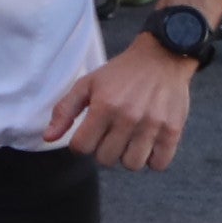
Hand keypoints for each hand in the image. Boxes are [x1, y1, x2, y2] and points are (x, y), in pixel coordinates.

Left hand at [42, 35, 195, 169]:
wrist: (163, 57)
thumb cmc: (121, 73)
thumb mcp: (88, 84)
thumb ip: (65, 111)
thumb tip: (48, 138)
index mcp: (103, 106)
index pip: (81, 147)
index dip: (82, 143)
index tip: (90, 133)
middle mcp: (128, 117)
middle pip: (105, 159)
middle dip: (104, 149)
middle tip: (112, 134)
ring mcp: (152, 126)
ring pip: (132, 165)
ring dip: (128, 156)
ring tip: (130, 139)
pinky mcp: (173, 131)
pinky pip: (159, 164)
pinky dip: (153, 159)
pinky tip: (148, 143)